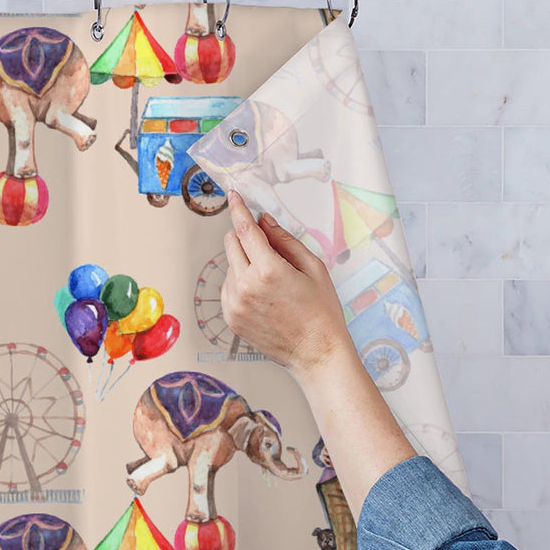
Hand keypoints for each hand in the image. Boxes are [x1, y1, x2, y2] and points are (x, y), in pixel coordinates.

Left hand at [222, 192, 352, 373]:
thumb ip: (285, 240)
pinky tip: (263, 295)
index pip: (244, 229)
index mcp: (268, 270)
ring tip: (272, 281)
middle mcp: (245, 286)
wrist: (316, 353)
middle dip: (244, 236)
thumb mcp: (313, 268)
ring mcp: (234, 304)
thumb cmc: (321, 311)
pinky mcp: (230, 318)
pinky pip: (228, 287)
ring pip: (230, 265)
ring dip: (244, 262)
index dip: (238, 209)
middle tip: (266, 244)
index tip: (234, 197)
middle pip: (231, 243)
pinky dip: (240, 282)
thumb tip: (264, 221)